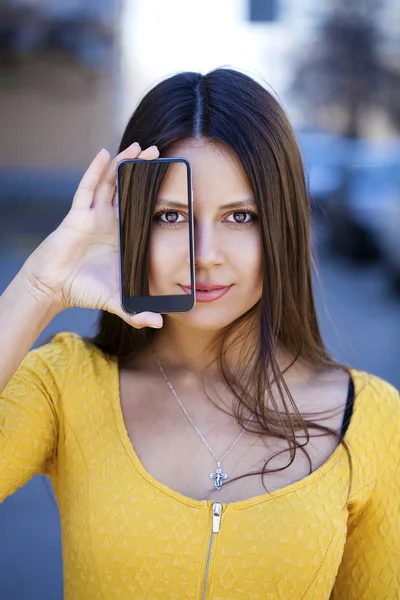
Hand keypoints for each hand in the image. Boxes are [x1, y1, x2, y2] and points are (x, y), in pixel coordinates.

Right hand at [23, 143, 162, 328]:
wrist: (54, 287)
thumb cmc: (84, 288)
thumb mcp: (116, 299)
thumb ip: (136, 311)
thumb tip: (159, 324)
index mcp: (124, 237)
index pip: (143, 210)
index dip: (155, 195)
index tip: (174, 182)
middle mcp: (111, 222)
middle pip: (129, 190)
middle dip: (143, 171)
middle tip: (161, 153)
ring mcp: (94, 216)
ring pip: (111, 184)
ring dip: (124, 164)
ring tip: (140, 147)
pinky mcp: (78, 215)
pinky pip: (88, 189)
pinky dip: (96, 171)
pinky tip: (105, 154)